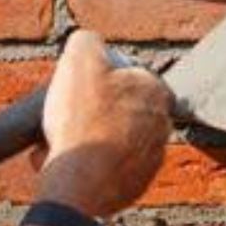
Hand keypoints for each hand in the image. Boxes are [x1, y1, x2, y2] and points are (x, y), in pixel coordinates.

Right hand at [38, 31, 170, 217]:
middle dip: (95, 113)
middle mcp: (163, 123)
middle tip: (68, 118)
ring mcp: (153, 156)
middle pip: (122, 110)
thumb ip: (88, 42)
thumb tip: (90, 41)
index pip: (133, 77)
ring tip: (62, 142)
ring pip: (115, 140)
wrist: (81, 183)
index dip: (102, 81)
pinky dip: (90, 167)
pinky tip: (66, 164)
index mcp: (157, 91)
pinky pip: (110, 169)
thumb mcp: (79, 60)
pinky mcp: (138, 184)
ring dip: (89, 140)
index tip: (81, 90)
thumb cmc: (83, 121)